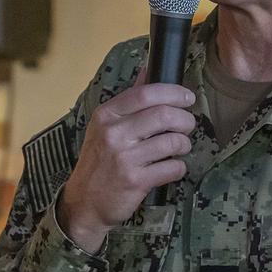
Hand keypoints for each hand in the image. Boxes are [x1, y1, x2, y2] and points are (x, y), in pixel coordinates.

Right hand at [58, 70, 195, 252]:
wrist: (84, 203)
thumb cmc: (99, 161)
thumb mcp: (105, 126)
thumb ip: (129, 99)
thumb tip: (148, 68)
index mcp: (107, 115)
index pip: (146, 93)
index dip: (173, 93)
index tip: (187, 98)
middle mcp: (113, 134)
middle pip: (164, 115)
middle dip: (185, 120)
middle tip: (187, 126)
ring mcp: (124, 158)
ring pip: (173, 141)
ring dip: (184, 144)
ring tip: (179, 147)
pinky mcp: (135, 181)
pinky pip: (173, 168)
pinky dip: (179, 167)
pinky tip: (171, 168)